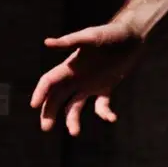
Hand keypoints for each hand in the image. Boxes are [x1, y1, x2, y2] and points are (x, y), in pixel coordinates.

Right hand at [27, 18, 146, 134]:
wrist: (132, 35)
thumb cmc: (111, 33)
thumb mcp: (91, 37)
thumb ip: (70, 41)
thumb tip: (47, 43)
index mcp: (70, 66)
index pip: (49, 82)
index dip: (40, 93)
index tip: (34, 106)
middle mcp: (76, 77)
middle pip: (56, 97)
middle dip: (49, 112)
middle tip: (46, 128)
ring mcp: (90, 84)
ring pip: (74, 106)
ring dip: (71, 119)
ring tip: (74, 133)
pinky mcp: (106, 87)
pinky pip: (101, 105)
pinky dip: (104, 113)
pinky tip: (111, 118)